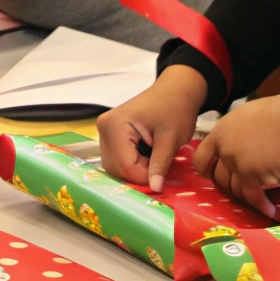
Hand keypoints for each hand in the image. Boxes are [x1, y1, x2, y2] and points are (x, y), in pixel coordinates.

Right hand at [97, 65, 206, 191]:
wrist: (175, 90)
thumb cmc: (176, 109)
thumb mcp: (171, 139)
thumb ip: (160, 164)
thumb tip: (155, 189)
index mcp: (116, 125)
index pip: (125, 165)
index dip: (144, 177)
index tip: (163, 178)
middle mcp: (104, 128)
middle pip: (116, 167)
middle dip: (139, 174)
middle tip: (160, 169)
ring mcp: (104, 131)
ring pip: (115, 165)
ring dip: (135, 170)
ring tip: (154, 162)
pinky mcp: (110, 134)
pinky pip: (117, 158)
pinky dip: (132, 163)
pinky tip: (147, 158)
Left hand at [192, 88, 279, 216]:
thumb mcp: (248, 116)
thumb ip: (238, 133)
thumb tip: (241, 144)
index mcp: (221, 132)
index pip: (201, 158)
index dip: (206, 169)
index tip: (212, 175)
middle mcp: (225, 150)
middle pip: (219, 177)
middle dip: (228, 185)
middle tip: (241, 187)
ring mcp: (238, 165)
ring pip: (235, 190)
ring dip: (245, 196)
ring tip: (256, 199)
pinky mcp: (253, 178)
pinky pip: (253, 197)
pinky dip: (261, 205)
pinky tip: (269, 210)